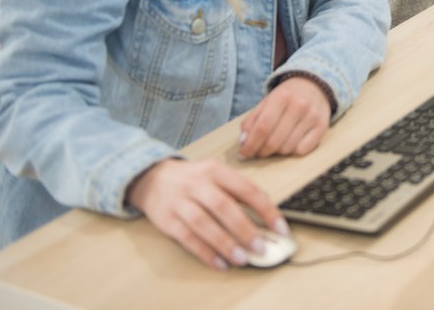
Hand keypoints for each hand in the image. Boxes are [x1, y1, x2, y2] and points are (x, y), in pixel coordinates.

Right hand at [126, 158, 288, 270]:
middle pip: (224, 207)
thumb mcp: (217, 174)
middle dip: (245, 229)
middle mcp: (198, 183)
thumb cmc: (193, 178)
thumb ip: (239, 189)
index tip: (280, 228)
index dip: (266, 209)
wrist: (153, 177)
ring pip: (205, 224)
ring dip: (225, 244)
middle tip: (260, 247)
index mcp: (216, 170)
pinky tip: (219, 263)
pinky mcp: (167, 220)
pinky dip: (205, 253)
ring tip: (242, 258)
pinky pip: (188, 238)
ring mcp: (180, 201)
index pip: (246, 189)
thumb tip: (266, 210)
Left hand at [238, 75, 331, 158]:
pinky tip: (289, 143)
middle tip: (257, 152)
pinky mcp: (322, 127)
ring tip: (274, 145)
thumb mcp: (266, 102)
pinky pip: (302, 150)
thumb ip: (251, 121)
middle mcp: (299, 106)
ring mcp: (312, 117)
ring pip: (287, 148)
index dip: (251, 144)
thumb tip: (243, 144)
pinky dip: (292, 151)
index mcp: (281, 97)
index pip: (263, 127)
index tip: (243, 154)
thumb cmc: (286, 97)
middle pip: (274, 140)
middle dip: (261, 152)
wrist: (314, 85)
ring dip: (276, 152)